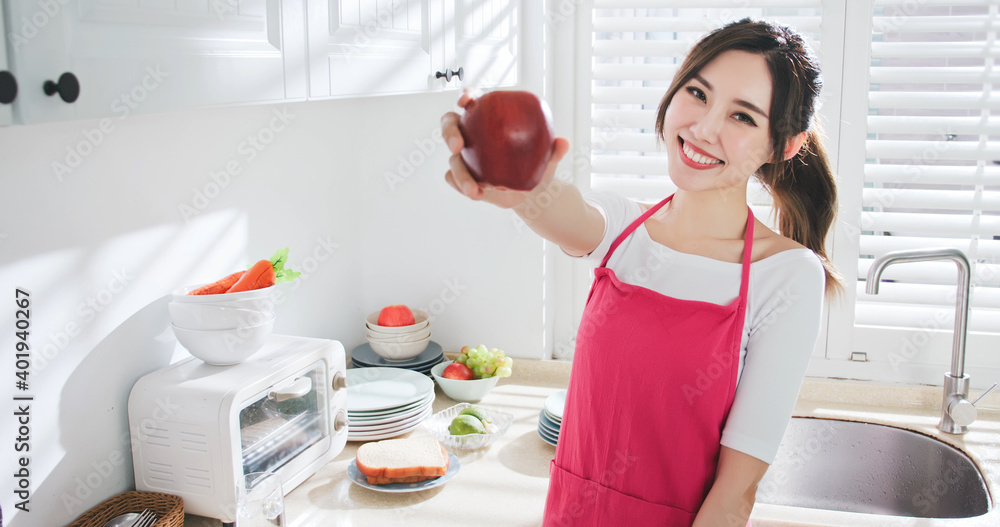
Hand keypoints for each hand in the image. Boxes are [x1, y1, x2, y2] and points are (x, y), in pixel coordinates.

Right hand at [441, 90, 570, 209]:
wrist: (531, 194)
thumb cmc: (538, 167)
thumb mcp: (548, 159)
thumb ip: (554, 150)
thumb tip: (563, 143)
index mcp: (489, 118)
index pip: (473, 100)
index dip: (466, 95)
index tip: (466, 101)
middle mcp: (472, 134)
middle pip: (450, 125)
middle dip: (449, 133)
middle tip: (458, 147)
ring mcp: (465, 156)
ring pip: (453, 160)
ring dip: (460, 174)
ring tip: (474, 190)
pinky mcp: (462, 176)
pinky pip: (453, 179)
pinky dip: (462, 185)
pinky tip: (477, 194)